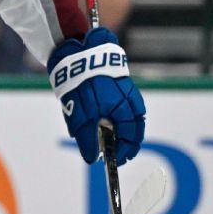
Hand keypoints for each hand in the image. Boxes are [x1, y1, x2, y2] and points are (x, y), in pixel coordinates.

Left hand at [47, 27, 145, 164]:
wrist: (78, 53)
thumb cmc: (81, 86)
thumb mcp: (80, 117)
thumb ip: (87, 139)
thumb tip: (91, 159)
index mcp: (125, 110)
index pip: (131, 137)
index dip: (123, 151)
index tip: (114, 160)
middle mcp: (130, 100)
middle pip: (135, 127)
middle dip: (126, 143)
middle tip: (117, 155)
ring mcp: (126, 89)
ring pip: (130, 115)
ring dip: (122, 129)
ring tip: (110, 139)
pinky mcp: (118, 81)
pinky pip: (123, 103)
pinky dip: (117, 114)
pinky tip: (105, 117)